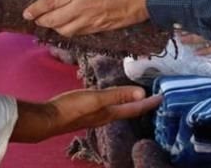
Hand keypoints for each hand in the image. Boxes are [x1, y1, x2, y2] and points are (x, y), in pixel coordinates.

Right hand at [10, 86, 160, 142]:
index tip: (162, 98)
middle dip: (141, 104)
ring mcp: (95, 116)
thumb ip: (117, 95)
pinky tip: (110, 97)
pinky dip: (115, 101)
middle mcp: (105, 117)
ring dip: (129, 103)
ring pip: (118, 110)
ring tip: (135, 96)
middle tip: (153, 97)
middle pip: (128, 111)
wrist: (48, 118)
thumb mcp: (96, 98)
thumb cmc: (71, 108)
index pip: (134, 108)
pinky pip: (107, 107)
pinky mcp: (85, 112)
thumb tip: (142, 92)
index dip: (148, 103)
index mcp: (110, 113)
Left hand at [23, 0, 150, 35]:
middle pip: (54, 20)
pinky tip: (70, 28)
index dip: (36, 9)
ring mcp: (93, 19)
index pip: (50, 2)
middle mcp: (82, 6)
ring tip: (51, 24)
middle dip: (42, 21)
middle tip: (35, 19)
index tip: (27, 13)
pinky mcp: (104, 26)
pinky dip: (72, 32)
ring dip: (56, 28)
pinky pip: (82, 34)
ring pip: (67, 30)